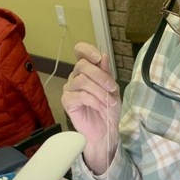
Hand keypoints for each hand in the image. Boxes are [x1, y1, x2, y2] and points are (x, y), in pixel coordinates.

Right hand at [60, 42, 120, 173]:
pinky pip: (80, 95)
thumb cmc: (108, 109)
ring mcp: (70, 88)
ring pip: (82, 80)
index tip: (98, 58)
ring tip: (108, 101)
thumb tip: (103, 56)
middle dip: (101, 76)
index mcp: (86, 70)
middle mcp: (75, 77)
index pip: (80, 51)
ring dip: (99, 91)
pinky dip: (94, 100)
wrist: (105, 129)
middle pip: (82, 65)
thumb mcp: (112, 89)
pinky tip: (100, 107)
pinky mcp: (67, 101)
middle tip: (112, 88)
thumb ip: (107, 73)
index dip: (87, 50)